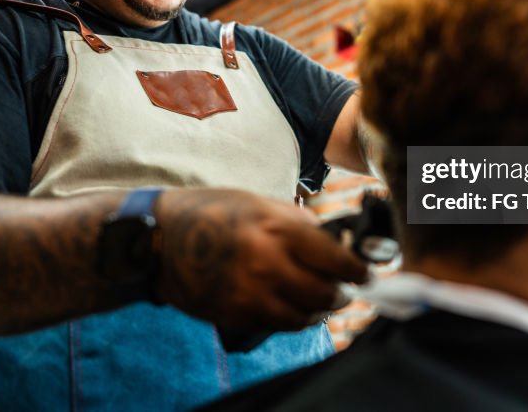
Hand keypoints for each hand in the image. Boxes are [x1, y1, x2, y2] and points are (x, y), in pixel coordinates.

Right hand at [152, 188, 368, 335]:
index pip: (335, 259)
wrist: (160, 238)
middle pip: (323, 293)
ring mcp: (248, 292)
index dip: (358, 271)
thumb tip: (334, 243)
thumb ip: (298, 223)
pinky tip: (288, 306)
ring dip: (317, 312)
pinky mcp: (233, 313)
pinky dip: (287, 318)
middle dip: (340, 294)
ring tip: (321, 303)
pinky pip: (274, 324)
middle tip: (345, 290)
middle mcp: (265, 262)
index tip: (367, 275)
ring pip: (302, 316)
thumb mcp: (258, 203)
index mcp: (276, 228)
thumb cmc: (210, 213)